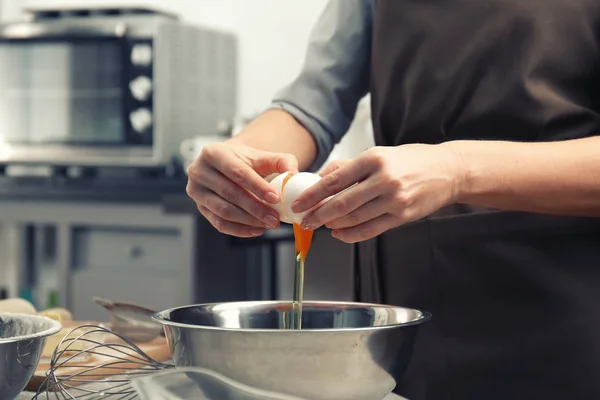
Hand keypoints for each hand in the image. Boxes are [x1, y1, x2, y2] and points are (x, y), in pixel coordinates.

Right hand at [186, 141, 298, 236]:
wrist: (225, 165)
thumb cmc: (244, 161)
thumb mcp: (261, 156)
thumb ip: (281, 161)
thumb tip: (293, 174)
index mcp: (213, 153)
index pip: (237, 173)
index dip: (257, 187)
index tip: (275, 198)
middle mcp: (199, 170)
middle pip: (230, 193)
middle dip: (255, 208)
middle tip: (275, 218)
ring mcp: (196, 190)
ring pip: (223, 210)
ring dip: (248, 220)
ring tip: (268, 224)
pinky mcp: (199, 207)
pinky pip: (219, 223)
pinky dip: (239, 229)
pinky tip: (256, 230)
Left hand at [291, 144, 463, 242]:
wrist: (449, 171)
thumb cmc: (411, 161)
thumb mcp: (379, 154)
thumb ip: (349, 166)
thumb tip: (320, 178)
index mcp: (374, 159)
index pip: (335, 180)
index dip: (312, 195)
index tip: (298, 203)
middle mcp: (384, 179)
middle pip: (341, 203)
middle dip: (318, 214)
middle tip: (304, 220)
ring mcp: (395, 200)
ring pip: (354, 218)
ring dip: (332, 224)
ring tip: (320, 225)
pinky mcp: (402, 217)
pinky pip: (370, 230)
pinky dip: (351, 234)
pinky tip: (339, 232)